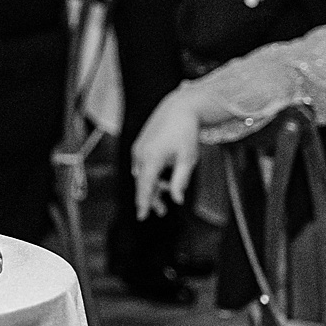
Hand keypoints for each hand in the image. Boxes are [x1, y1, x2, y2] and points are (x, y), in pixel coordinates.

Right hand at [131, 90, 202, 219]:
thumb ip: (180, 181)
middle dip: (149, 198)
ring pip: (142, 175)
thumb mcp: (188, 159)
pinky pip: (142, 165)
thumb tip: (177, 199)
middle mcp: (140, 154)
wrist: (178, 109)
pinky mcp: (140, 145)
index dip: (143, 203)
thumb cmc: (185, 133)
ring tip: (166, 191)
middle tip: (162, 211)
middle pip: (142, 183)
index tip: (141, 217)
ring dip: (151, 186)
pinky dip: (150, 174)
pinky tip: (162, 176)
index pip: (145, 187)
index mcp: (151, 159)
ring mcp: (138, 149)